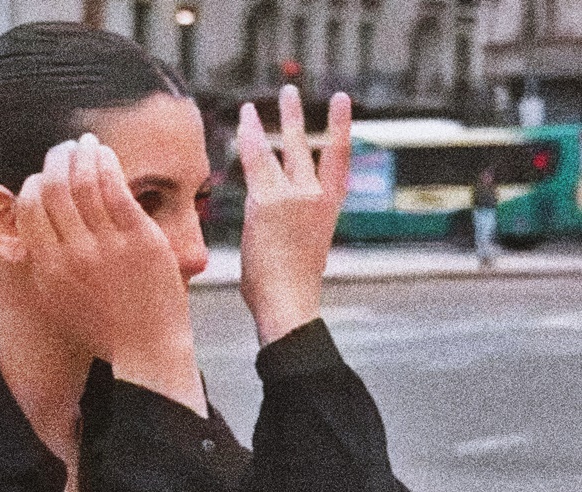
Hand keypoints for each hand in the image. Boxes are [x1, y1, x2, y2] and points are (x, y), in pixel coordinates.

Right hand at [16, 135, 206, 414]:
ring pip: (85, 180)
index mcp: (49, 269)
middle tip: (63, 150)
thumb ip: (38, 262)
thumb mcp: (55, 301)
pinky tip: (106, 155)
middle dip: (56, 159)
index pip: (29, 206)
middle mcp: (74, 255)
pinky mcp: (140, 238)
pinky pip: (116, 187)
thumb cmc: (102, 327)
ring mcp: (108, 245)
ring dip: (82, 154)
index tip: (44, 177)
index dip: (34, 183)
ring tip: (85, 144)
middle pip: (54, 187)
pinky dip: (107, 163)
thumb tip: (23, 224)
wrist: (147, 349)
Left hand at [237, 86, 351, 345]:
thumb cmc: (286, 295)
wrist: (288, 303)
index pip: (338, 163)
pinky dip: (249, 135)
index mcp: (328, 212)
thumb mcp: (293, 257)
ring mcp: (292, 196)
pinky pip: (255, 159)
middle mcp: (315, 197)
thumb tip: (260, 227)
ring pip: (280, 148)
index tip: (342, 104)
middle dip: (296, 119)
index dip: (340, 130)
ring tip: (258, 101)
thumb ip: (281, 232)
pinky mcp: (267, 200)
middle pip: (306, 149)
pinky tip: (243, 117)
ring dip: (270, 121)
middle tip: (291, 93)